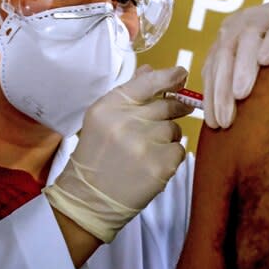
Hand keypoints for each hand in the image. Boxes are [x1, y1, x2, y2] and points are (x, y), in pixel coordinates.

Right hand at [43, 65, 193, 242]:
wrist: (88, 199)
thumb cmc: (97, 155)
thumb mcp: (103, 118)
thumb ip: (129, 92)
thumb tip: (152, 69)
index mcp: (110, 106)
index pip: (149, 81)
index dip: (170, 76)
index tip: (181, 74)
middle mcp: (127, 122)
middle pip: (167, 105)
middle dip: (174, 109)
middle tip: (170, 117)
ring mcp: (145, 144)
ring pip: (175, 129)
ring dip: (168, 137)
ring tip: (147, 150)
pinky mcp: (160, 166)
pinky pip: (179, 150)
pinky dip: (170, 157)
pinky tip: (151, 164)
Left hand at [201, 0, 268, 128]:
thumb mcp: (255, 64)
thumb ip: (239, 82)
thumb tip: (225, 125)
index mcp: (229, 36)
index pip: (213, 66)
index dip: (211, 95)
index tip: (215, 125)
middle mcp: (242, 23)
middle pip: (226, 54)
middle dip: (222, 88)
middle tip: (225, 119)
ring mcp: (267, 17)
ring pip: (249, 38)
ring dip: (243, 67)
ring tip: (240, 94)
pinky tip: (266, 61)